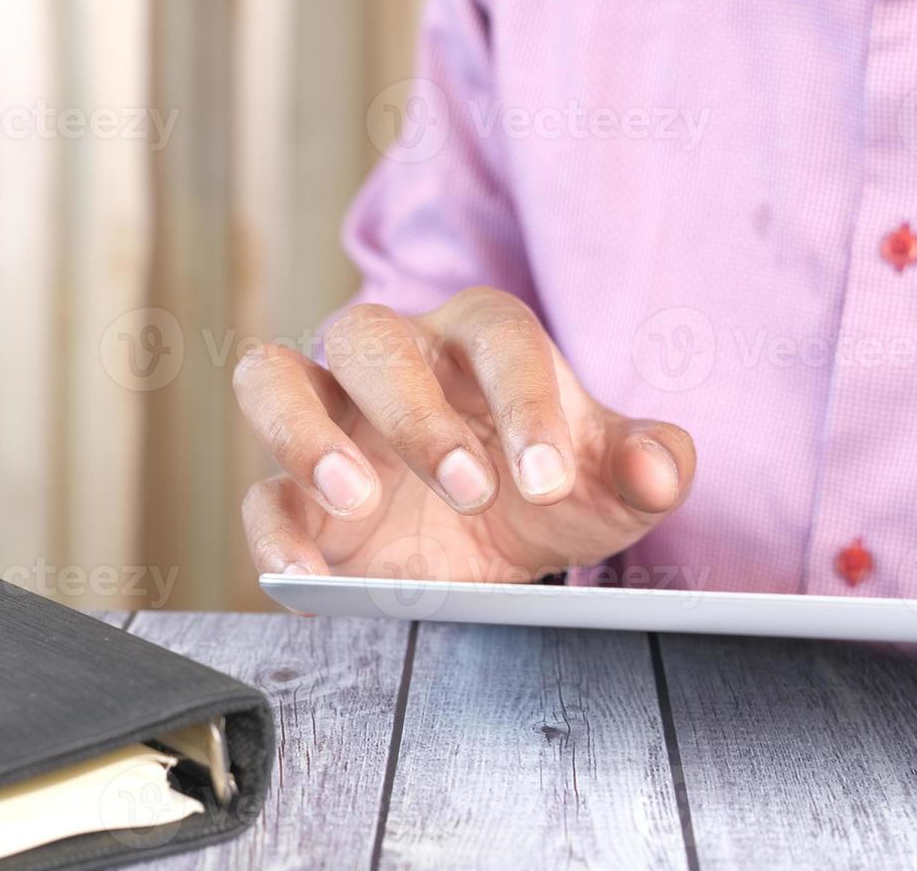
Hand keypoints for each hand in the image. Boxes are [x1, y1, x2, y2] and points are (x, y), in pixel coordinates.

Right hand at [233, 287, 695, 583]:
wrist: (495, 537)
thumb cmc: (547, 481)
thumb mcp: (609, 483)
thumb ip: (649, 466)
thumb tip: (657, 469)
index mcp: (478, 340)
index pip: (495, 337)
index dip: (523, 401)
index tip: (551, 481)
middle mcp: (394, 361)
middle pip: (370, 337)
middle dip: (415, 411)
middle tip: (469, 488)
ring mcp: (332, 419)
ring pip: (273, 377)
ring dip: (304, 432)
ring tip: (355, 496)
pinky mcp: (295, 492)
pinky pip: (259, 493)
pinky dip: (272, 535)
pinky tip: (308, 580)